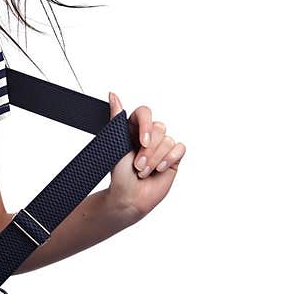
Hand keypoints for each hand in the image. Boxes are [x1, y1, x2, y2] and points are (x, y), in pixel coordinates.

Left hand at [106, 92, 185, 221]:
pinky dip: (169, 159)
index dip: (146, 126)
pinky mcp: (173, 158)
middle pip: (160, 128)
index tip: (142, 142)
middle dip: (148, 151)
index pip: (145, 113)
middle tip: (138, 166)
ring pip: (168, 141)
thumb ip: (116, 118)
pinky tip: (160, 169)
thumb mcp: (115, 144)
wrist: (129, 198)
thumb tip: (113, 95)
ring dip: (155, 159)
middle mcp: (149, 135)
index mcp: (133, 128)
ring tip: (144, 172)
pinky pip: (180, 148)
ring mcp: (162, 147)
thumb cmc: (119, 174)